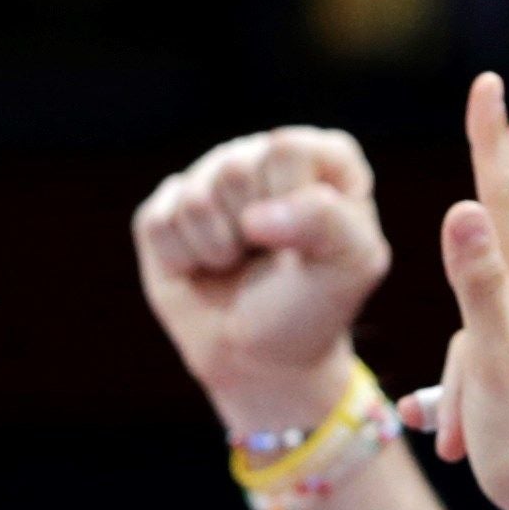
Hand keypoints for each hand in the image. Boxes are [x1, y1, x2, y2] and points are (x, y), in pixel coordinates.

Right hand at [133, 126, 396, 438]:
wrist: (261, 359)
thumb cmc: (312, 306)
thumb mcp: (350, 266)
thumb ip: (327, 221)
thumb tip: (253, 218)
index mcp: (321, 158)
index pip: (287, 149)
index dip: (292, 204)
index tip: (306, 243)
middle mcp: (262, 156)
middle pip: (234, 170)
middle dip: (250, 232)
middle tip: (266, 258)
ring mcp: (209, 178)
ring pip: (194, 200)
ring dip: (217, 251)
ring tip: (237, 263)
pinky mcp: (166, 208)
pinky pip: (157, 224)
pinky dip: (182, 261)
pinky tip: (202, 267)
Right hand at [418, 74, 508, 509]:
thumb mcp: (490, 366)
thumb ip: (477, 288)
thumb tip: (463, 213)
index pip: (504, 205)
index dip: (491, 145)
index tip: (490, 85)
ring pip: (498, 325)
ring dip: (461, 367)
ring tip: (451, 427)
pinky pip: (500, 371)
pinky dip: (468, 395)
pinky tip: (449, 432)